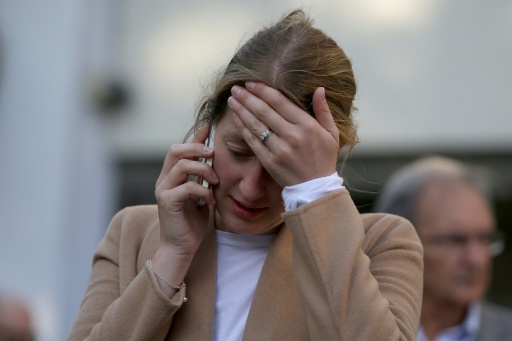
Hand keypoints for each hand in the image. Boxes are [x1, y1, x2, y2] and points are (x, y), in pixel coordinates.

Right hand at [154, 123, 218, 256]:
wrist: (181, 248)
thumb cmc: (191, 223)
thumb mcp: (200, 195)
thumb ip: (202, 179)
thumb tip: (214, 161)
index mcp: (171, 176)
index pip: (181, 149)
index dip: (195, 136)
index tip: (210, 125)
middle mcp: (164, 179)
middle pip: (176, 150)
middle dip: (197, 148)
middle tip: (214, 154)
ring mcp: (163, 189)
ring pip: (182, 165)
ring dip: (204, 170)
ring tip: (215, 182)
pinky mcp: (167, 201)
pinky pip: (188, 186)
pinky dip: (203, 191)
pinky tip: (210, 201)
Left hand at [227, 82, 338, 186]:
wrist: (316, 190)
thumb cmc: (324, 160)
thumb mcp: (331, 134)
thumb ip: (323, 110)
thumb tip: (319, 89)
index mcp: (307, 126)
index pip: (280, 102)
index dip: (263, 91)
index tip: (251, 83)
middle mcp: (292, 136)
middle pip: (264, 111)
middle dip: (247, 97)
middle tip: (236, 88)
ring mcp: (279, 149)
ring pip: (255, 124)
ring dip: (241, 110)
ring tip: (232, 100)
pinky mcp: (269, 161)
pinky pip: (252, 141)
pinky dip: (242, 128)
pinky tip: (236, 118)